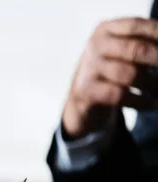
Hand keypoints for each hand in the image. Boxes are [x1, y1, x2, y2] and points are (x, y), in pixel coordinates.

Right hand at [63, 17, 157, 138]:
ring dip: (152, 85)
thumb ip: (146, 45)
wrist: (83, 98)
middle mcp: (95, 45)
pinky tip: (152, 104)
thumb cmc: (113, 70)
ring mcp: (89, 68)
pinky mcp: (86, 90)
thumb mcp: (125, 52)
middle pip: (135, 49)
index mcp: (106, 30)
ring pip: (130, 75)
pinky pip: (120, 95)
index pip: (136, 25)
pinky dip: (141, 101)